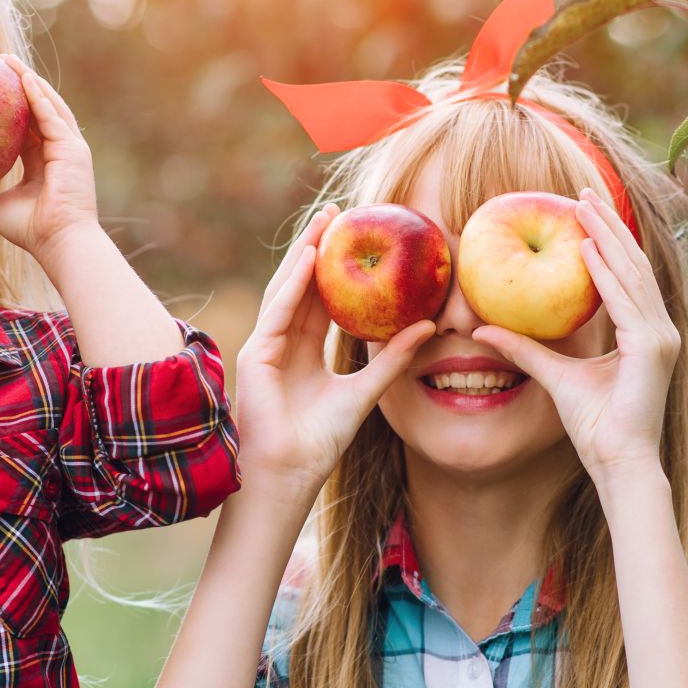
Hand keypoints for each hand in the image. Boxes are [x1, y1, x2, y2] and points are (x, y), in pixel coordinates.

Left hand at [0, 55, 97, 255]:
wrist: (59, 243)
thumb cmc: (30, 231)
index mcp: (43, 162)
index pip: (26, 126)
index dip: (8, 107)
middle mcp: (59, 150)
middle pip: (38, 108)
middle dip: (19, 84)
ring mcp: (69, 148)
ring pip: (48, 105)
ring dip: (29, 81)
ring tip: (8, 61)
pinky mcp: (73, 149)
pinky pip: (53, 115)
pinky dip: (39, 96)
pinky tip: (23, 78)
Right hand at [235, 205, 433, 500]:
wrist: (290, 475)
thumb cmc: (321, 442)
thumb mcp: (366, 391)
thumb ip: (392, 359)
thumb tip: (429, 328)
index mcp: (304, 351)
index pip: (320, 299)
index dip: (335, 267)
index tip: (355, 236)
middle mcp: (283, 343)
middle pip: (301, 285)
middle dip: (317, 247)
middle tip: (339, 212)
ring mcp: (267, 346)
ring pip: (287, 289)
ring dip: (304, 252)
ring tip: (324, 220)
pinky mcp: (257, 354)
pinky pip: (278, 310)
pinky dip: (294, 284)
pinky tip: (310, 258)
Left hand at [473, 189, 679, 486]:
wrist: (619, 461)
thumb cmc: (594, 426)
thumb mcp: (554, 376)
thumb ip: (524, 349)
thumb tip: (482, 330)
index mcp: (645, 333)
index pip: (626, 276)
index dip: (607, 241)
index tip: (582, 212)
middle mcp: (658, 330)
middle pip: (632, 265)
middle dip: (607, 226)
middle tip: (583, 192)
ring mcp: (659, 337)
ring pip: (630, 274)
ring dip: (606, 236)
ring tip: (582, 206)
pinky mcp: (652, 348)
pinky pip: (625, 301)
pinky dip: (606, 273)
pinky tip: (585, 249)